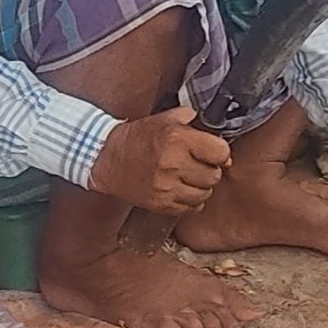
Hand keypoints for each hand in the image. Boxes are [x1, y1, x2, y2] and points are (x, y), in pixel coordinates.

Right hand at [90, 106, 232, 213]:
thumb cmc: (138, 137)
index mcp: (177, 139)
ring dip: (201, 187)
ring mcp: (166, 187)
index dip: (220, 152)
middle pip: (214, 176)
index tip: (214, 152)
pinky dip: (190, 201)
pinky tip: (181, 189)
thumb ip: (192, 120)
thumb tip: (217, 139)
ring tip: (189, 178)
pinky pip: (190, 208)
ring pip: (205, 195)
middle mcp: (173, 164)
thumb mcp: (164, 119)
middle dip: (211, 170)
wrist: (107, 157)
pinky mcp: (160, 204)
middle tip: (200, 165)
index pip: (220, 152)